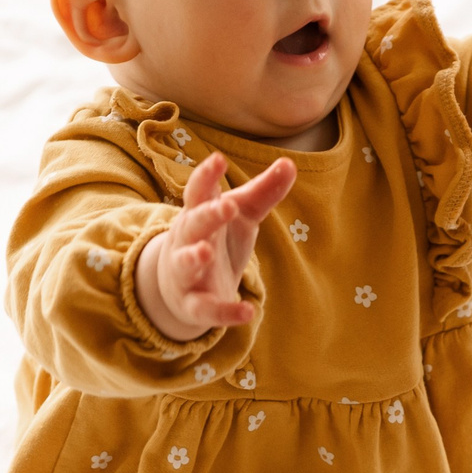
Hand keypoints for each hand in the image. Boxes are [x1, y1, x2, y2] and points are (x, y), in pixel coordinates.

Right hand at [135, 152, 295, 342]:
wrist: (181, 286)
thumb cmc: (216, 238)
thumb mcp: (241, 215)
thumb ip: (263, 191)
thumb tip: (290, 163)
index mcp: (198, 213)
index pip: (198, 191)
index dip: (206, 175)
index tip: (219, 160)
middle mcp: (187, 240)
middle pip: (192, 224)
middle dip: (208, 215)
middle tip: (226, 205)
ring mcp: (186, 273)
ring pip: (184, 264)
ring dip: (192, 258)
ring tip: (205, 253)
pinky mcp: (192, 304)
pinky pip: (204, 309)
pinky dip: (223, 312)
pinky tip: (247, 312)